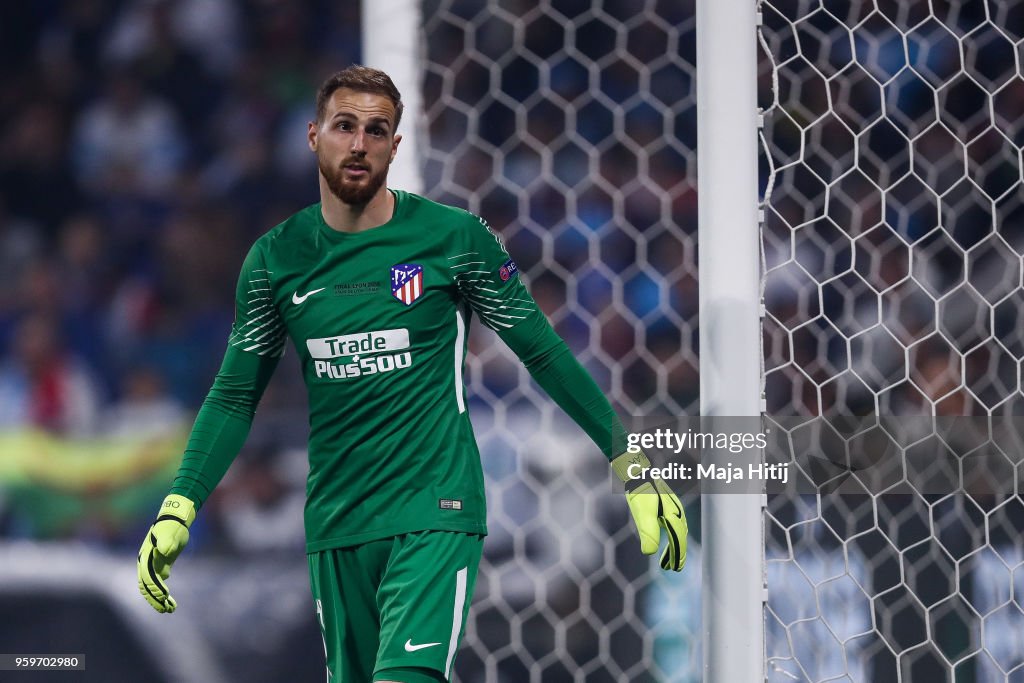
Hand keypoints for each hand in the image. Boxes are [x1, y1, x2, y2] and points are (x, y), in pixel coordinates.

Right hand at [137, 494, 195, 612]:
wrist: (174, 519)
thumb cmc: (172, 526)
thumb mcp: (170, 533)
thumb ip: (166, 542)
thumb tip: (164, 552)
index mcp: (145, 557)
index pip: (147, 577)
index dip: (155, 588)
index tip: (164, 597)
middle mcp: (145, 563)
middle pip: (147, 586)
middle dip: (155, 599)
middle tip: (167, 609)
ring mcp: (152, 565)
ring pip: (151, 587)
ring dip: (158, 599)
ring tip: (170, 609)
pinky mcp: (160, 565)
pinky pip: (158, 582)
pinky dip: (162, 593)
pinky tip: (170, 601)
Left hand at [611, 451, 687, 570]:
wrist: (637, 468)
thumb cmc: (640, 489)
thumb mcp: (642, 511)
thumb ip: (648, 531)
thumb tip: (648, 552)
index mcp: (673, 514)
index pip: (678, 539)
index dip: (677, 555)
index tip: (674, 569)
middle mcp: (676, 511)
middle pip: (680, 536)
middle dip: (677, 554)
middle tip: (672, 568)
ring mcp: (672, 507)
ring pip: (677, 531)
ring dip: (674, 547)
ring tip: (666, 561)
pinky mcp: (666, 504)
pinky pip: (672, 524)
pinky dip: (670, 535)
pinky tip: (663, 539)